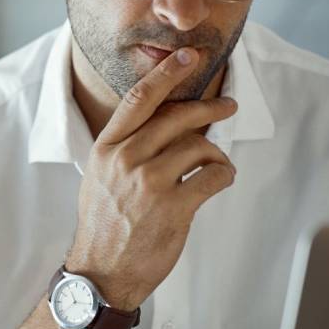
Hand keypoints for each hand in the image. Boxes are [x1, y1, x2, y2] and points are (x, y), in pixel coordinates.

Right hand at [65, 48, 237, 310]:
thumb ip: (126, 147)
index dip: (167, 73)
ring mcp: (150, 182)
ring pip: (200, 146)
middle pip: (178, 117)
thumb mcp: (100, 176)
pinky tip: (221, 179)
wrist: (102, 272)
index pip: (140, 99)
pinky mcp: (174, 207)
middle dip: (209, 107)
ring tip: (217, 164)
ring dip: (216, 153)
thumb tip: (164, 123)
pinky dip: (224, 174)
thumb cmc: (103, 225)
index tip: (187, 57)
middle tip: (228, 106)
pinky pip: (213, 176)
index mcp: (107, 148)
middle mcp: (127, 159)